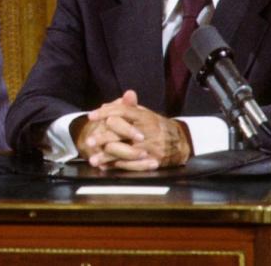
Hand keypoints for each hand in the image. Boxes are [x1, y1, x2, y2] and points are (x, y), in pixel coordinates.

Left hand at [73, 90, 191, 170]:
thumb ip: (126, 108)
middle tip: (89, 141)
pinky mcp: (152, 161)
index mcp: (144, 117)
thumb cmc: (157, 126)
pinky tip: (106, 167)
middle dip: (103, 138)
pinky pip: (133, 165)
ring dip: (107, 156)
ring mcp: (150, 147)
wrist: (181, 142)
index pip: (122, 111)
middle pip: (121, 133)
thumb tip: (105, 104)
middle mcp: (146, 131)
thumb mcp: (144, 113)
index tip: (91, 116)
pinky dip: (117, 166)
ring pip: (124, 152)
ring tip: (93, 160)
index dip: (105, 112)